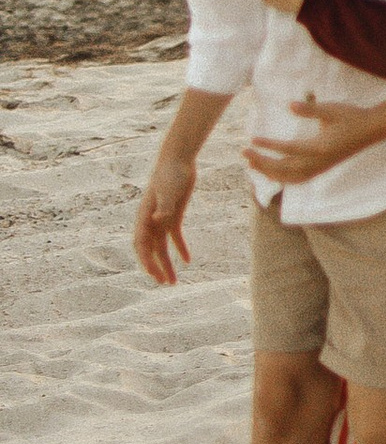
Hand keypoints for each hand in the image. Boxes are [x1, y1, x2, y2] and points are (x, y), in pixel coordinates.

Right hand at [133, 154, 195, 283]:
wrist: (178, 159)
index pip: (141, 244)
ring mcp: (161, 218)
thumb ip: (164, 207)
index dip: (146, 261)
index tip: (154, 274)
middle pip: (151, 250)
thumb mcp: (169, 191)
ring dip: (167, 263)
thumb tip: (157, 220)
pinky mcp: (173, 214)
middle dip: (156, 267)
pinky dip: (180, 247)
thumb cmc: (171, 174)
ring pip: (162, 246)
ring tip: (174, 281)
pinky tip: (187, 260)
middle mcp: (150, 220)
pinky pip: (175, 236)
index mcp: (144, 216)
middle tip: (165, 283)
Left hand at [243, 96, 385, 186]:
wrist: (373, 130)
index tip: (252, 140)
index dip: (269, 145)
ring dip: (270, 173)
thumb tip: (289, 105)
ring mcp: (322, 167)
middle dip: (263, 163)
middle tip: (245, 153)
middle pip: (286, 168)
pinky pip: (300, 179)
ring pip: (291, 178)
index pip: (289, 150)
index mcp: (321, 147)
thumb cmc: (351, 116)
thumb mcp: (331, 109)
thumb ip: (310, 109)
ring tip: (252, 165)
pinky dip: (284, 179)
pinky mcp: (324, 168)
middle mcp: (320, 161)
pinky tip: (273, 173)